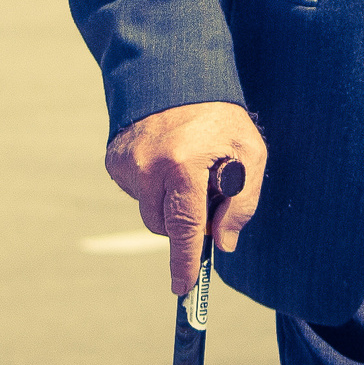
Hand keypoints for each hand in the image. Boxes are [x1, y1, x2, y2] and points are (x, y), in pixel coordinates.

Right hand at [105, 101, 264, 296]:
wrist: (177, 77)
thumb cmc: (220, 119)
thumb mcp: (250, 154)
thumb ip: (241, 203)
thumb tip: (223, 244)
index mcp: (182, 165)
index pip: (184, 228)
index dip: (185, 262)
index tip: (182, 288)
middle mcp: (147, 166)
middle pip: (163, 226)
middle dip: (183, 223)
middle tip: (204, 195)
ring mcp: (126, 162)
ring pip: (148, 210)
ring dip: (167, 203)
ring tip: (185, 168)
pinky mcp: (113, 159)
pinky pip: (135, 193)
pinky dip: (151, 187)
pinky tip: (165, 161)